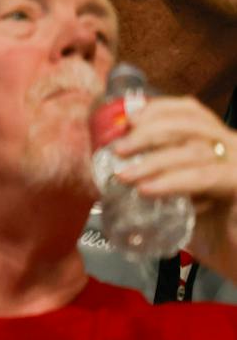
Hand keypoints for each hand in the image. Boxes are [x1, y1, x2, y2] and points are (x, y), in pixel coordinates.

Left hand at [115, 96, 236, 279]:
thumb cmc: (209, 230)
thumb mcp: (177, 197)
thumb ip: (156, 178)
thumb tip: (114, 168)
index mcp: (217, 142)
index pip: (190, 110)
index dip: (159, 109)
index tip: (128, 120)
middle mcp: (233, 147)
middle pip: (190, 124)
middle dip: (149, 133)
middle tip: (118, 150)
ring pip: (194, 150)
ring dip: (154, 161)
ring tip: (125, 176)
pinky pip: (204, 177)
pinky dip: (173, 182)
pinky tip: (148, 190)